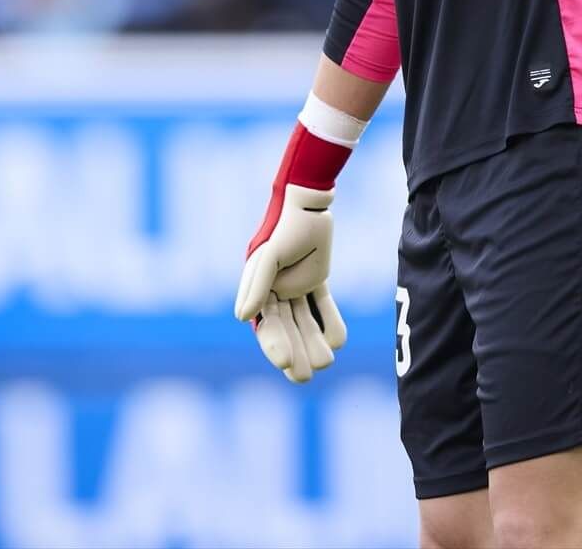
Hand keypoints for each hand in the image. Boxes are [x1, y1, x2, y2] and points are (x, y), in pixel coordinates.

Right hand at [236, 183, 347, 383]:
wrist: (308, 204)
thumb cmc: (283, 228)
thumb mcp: (268, 256)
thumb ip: (256, 285)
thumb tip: (242, 318)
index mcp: (258, 288)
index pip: (266, 324)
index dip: (274, 344)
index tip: (285, 363)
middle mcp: (274, 290)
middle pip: (286, 328)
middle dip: (296, 351)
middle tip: (306, 377)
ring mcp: (295, 285)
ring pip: (305, 320)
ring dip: (313, 340)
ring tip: (326, 362)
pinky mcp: (315, 278)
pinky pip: (322, 304)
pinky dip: (329, 320)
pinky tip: (338, 340)